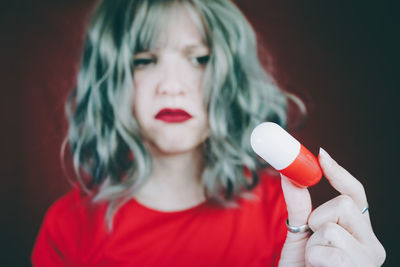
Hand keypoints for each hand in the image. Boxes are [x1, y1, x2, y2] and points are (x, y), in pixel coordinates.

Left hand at [278, 148, 385, 266]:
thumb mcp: (300, 233)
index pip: (357, 195)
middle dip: (319, 217)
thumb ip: (299, 204)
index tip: (322, 154)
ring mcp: (367, 261)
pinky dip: (312, 259)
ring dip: (312, 244)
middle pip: (345, 204)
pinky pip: (325, 251)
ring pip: (331, 228)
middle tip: (314, 239)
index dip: (340, 173)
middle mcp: (371, 245)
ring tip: (315, 261)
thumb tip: (289, 173)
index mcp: (360, 232)